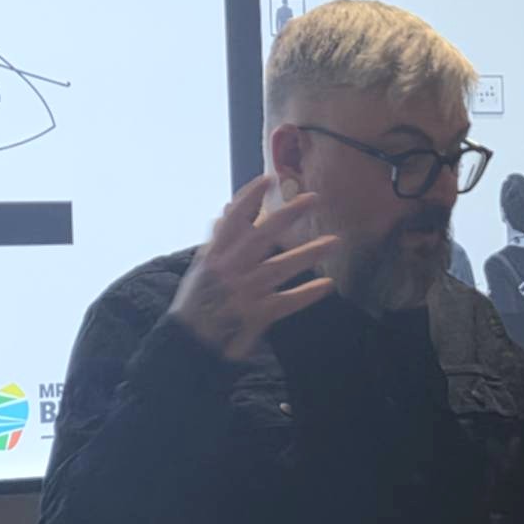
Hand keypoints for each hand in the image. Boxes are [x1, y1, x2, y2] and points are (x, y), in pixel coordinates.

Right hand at [170, 175, 337, 359]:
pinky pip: (286, 302)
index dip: (250, 197)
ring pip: (280, 267)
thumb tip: (223, 211)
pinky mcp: (255, 315)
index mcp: (214, 256)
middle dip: (288, 215)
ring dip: (308, 254)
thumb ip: (216, 241)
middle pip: (262, 236)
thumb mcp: (200, 269)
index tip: (269, 179)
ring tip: (334, 242)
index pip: (233, 219)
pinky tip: (327, 285)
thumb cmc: (195, 305)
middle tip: (313, 199)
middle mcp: (229, 270)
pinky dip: (306, 294)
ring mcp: (243, 292)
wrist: (189, 345)